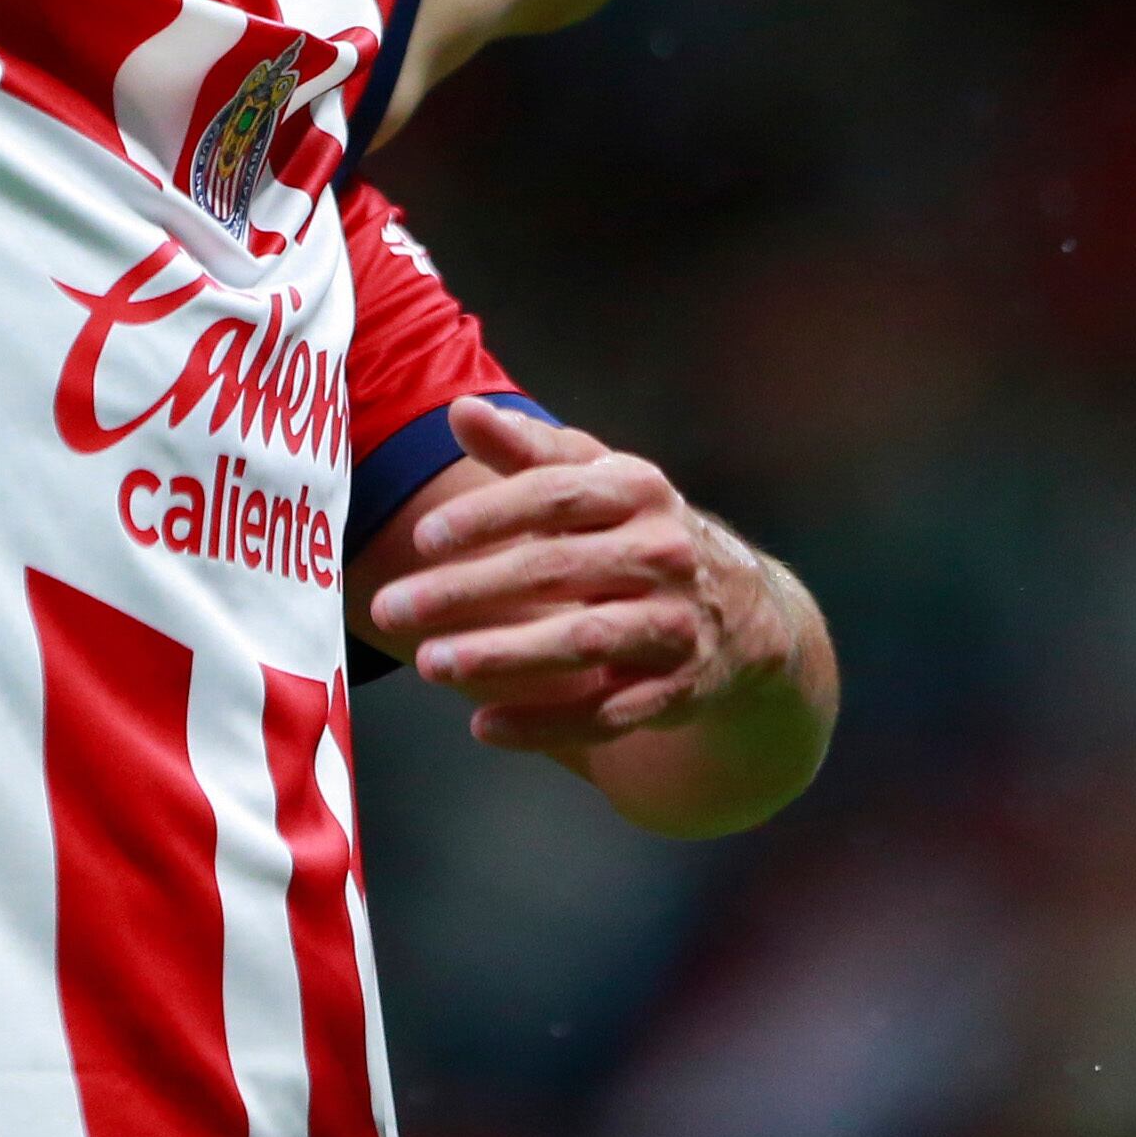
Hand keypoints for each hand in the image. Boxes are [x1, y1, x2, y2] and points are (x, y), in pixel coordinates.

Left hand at [366, 399, 795, 756]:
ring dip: (502, 655)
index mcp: (638, 490)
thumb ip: (526, 449)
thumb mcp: (595, 479)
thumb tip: (461, 410)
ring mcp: (674, 623)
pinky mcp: (677, 689)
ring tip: (429, 664)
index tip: (423, 537)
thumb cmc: (636, 530)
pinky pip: (607, 713)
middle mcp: (663, 553)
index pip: (555, 495)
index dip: (488, 515)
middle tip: (391, 607)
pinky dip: (545, 723)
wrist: (744, 613)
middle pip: (556, 569)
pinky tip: (484, 726)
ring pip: (583, 640)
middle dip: (467, 590)